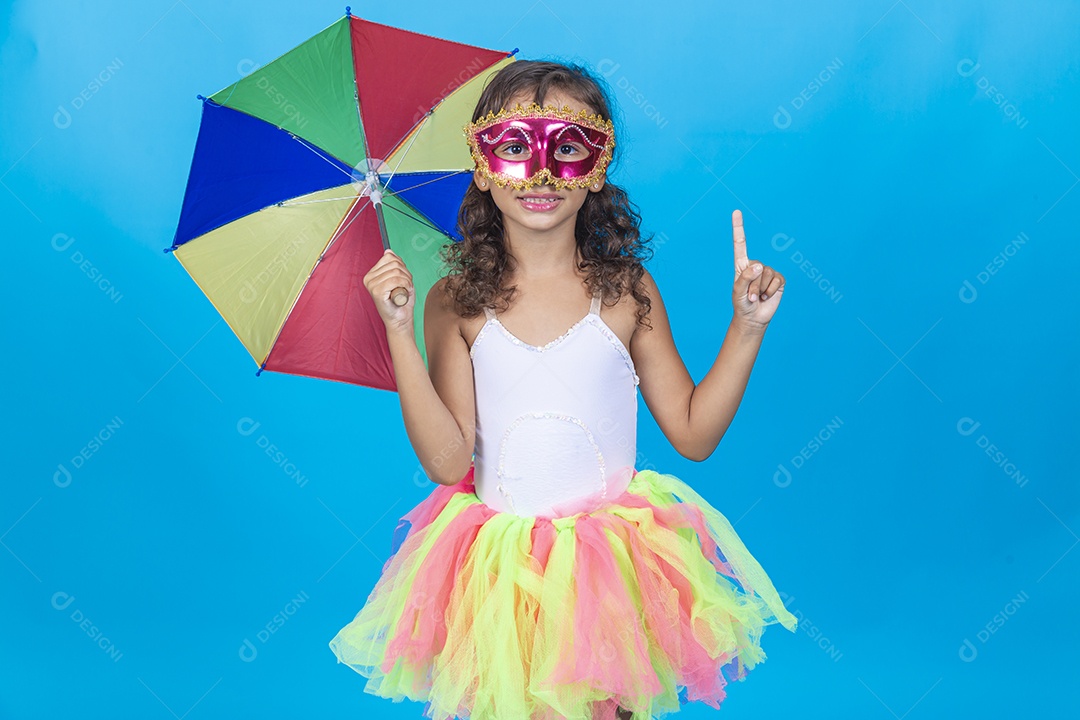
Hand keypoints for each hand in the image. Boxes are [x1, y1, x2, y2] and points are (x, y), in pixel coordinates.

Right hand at [363, 248, 414, 333]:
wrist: (401, 319)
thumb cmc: (401, 300)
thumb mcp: (400, 278)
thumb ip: (394, 264)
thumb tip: (388, 251)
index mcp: (372, 273)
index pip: (389, 257)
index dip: (402, 266)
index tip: (403, 278)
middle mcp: (368, 278)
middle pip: (394, 263)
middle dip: (406, 274)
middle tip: (405, 287)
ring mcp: (371, 285)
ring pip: (396, 272)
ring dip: (407, 281)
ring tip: (404, 291)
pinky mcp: (376, 292)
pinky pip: (396, 280)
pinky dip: (405, 286)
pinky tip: (403, 294)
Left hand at [731, 209, 783, 331]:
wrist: (753, 318)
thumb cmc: (742, 304)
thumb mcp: (738, 292)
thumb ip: (745, 278)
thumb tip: (760, 265)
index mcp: (742, 265)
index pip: (740, 243)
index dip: (738, 227)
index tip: (736, 212)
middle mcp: (756, 265)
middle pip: (756, 268)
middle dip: (752, 286)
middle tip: (749, 297)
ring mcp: (768, 272)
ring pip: (766, 275)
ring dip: (760, 290)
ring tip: (757, 297)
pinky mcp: (779, 279)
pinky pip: (776, 281)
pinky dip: (771, 291)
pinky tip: (767, 296)